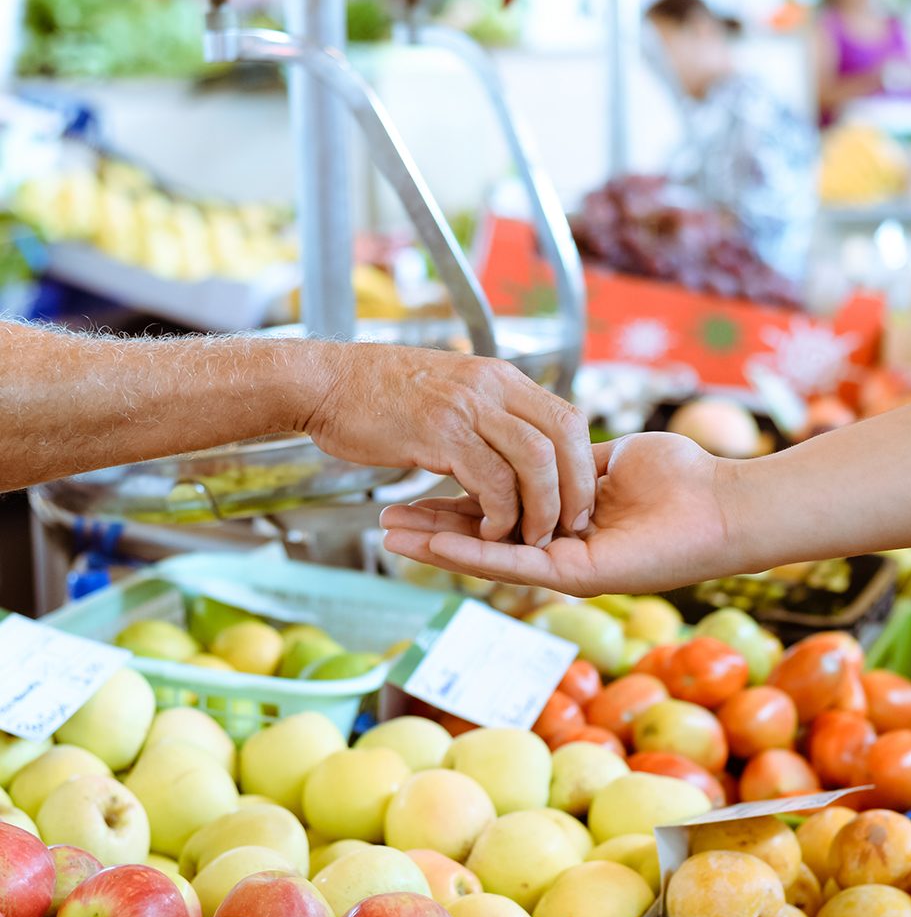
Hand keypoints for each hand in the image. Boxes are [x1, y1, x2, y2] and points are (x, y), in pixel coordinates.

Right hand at [304, 345, 593, 546]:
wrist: (323, 383)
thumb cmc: (379, 396)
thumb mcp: (450, 392)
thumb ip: (488, 415)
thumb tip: (517, 452)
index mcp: (500, 379)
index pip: (568, 418)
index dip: (582, 463)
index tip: (578, 500)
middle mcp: (492, 387)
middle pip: (564, 437)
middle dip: (575, 489)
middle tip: (571, 526)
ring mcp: (467, 408)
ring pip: (536, 461)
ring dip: (542, 508)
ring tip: (533, 537)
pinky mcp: (440, 434)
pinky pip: (492, 481)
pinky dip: (501, 514)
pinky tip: (493, 531)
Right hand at [380, 433, 742, 596]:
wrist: (721, 503)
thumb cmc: (678, 473)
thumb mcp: (608, 451)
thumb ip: (570, 453)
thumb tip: (547, 444)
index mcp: (563, 516)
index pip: (497, 503)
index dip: (454, 495)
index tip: (415, 480)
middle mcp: (557, 545)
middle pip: (482, 534)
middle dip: (432, 524)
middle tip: (382, 517)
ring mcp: (564, 564)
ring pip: (488, 554)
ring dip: (437, 544)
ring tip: (387, 532)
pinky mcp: (576, 575)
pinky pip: (514, 562)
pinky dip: (470, 553)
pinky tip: (430, 543)